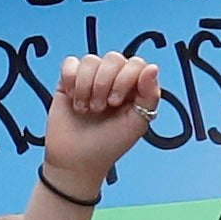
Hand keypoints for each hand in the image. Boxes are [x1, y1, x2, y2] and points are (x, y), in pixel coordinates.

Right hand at [44, 53, 159, 195]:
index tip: (117, 103)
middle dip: (105, 84)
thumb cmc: (108, 145)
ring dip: (87, 86)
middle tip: (101, 108)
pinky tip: (73, 99)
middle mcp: (113, 79)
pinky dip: (71, 80)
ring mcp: (90, 79)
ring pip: (91, 60)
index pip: (136, 63)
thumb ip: (150, 95)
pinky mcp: (68, 81)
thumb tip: (152, 67)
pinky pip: (70, 63)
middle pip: (113, 58)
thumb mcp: (137, 123)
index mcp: (133, 87)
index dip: (126, 79)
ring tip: (86, 108)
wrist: (76, 161)